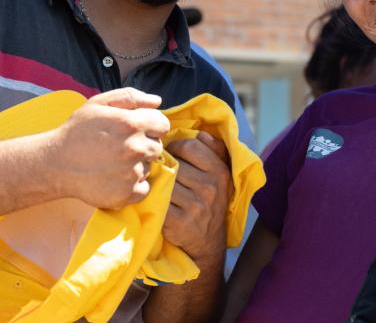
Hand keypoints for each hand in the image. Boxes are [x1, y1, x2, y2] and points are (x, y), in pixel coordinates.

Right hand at [48, 87, 168, 209]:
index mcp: (132, 123)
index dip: (151, 126)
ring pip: (149, 168)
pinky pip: (143, 188)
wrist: (55, 163)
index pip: (163, 125)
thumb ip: (131, 97)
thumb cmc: (77, 131)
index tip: (137, 131)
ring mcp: (132, 173)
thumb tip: (158, 102)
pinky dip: (133, 186)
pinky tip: (115, 178)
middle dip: (144, 146)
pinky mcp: (126, 194)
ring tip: (114, 162)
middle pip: (157, 148)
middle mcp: (136, 148)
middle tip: (121, 147)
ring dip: (137, 165)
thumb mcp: (99, 103)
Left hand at [163, 131, 233, 260]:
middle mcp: (210, 188)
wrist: (207, 241)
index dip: (176, 148)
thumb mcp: (220, 174)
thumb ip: (214, 149)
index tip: (173, 155)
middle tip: (165, 172)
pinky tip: (158, 201)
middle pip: (175, 163)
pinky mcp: (178, 222)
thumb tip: (201, 133)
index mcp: (220, 171)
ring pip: (165, 181)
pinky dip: (154, 199)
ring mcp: (195, 206)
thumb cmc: (210, 200)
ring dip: (159, 182)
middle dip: (167, 166)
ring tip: (161, 186)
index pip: (190, 146)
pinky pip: (158, 200)